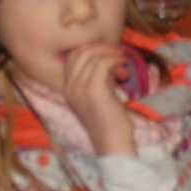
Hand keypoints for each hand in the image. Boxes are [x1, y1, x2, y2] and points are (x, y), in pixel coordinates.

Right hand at [61, 43, 137, 157]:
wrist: (112, 143)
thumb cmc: (108, 120)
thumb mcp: (97, 94)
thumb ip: (98, 76)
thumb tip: (108, 56)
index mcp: (67, 89)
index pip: (72, 57)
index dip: (90, 48)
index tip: (107, 52)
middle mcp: (69, 88)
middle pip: (80, 52)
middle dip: (101, 47)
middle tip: (116, 53)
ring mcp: (79, 89)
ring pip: (93, 56)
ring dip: (110, 53)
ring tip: (122, 59)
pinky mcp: (93, 91)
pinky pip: (103, 64)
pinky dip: (114, 60)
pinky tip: (123, 65)